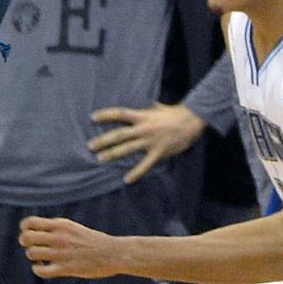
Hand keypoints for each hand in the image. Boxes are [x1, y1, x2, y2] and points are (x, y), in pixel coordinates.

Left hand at [20, 213, 122, 278]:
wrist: (113, 253)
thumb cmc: (92, 241)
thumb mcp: (73, 228)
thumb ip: (55, 229)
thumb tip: (35, 232)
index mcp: (60, 224)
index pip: (29, 222)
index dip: (25, 229)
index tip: (31, 234)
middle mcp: (58, 237)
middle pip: (25, 238)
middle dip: (26, 243)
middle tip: (35, 247)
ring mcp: (61, 253)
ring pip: (31, 253)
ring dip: (34, 257)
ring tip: (43, 258)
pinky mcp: (65, 268)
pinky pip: (40, 270)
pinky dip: (38, 270)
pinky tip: (46, 268)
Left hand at [90, 101, 205, 182]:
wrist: (192, 121)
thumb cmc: (176, 113)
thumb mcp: (160, 108)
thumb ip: (150, 108)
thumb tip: (147, 104)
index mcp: (143, 116)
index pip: (120, 114)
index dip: (106, 115)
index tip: (93, 117)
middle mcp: (143, 129)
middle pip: (119, 135)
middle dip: (103, 140)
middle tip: (90, 146)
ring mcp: (150, 141)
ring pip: (127, 149)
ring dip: (112, 154)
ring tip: (100, 159)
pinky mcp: (158, 152)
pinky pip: (145, 165)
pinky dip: (136, 173)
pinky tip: (127, 179)